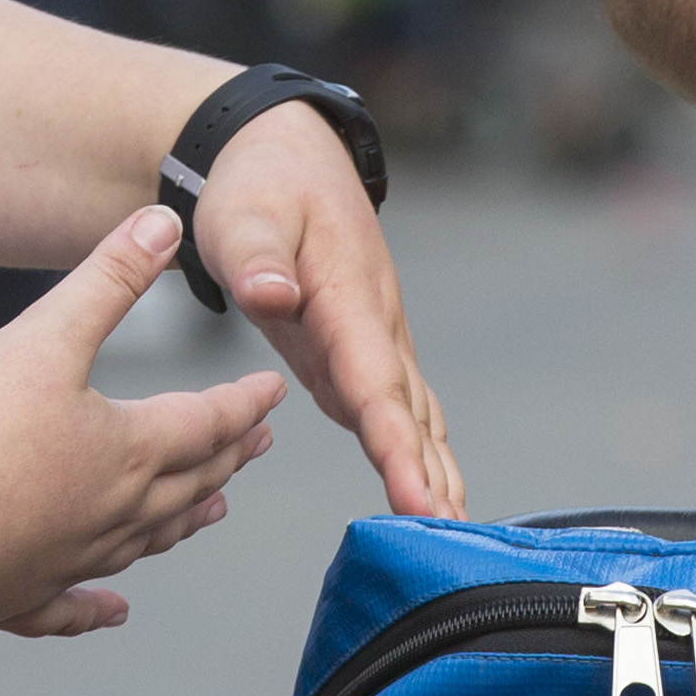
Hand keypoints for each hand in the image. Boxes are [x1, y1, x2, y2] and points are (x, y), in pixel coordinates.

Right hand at [0, 207, 283, 633]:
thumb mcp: (47, 335)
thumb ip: (109, 279)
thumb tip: (166, 223)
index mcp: (129, 451)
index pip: (206, 421)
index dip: (242, 403)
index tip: (273, 392)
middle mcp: (112, 515)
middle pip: (187, 484)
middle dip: (225, 459)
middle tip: (255, 445)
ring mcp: (67, 563)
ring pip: (143, 544)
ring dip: (181, 523)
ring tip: (209, 512)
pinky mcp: (17, 597)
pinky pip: (70, 607)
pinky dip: (96, 608)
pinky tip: (112, 611)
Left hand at [193, 102, 463, 516]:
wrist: (281, 158)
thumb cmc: (258, 189)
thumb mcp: (242, 214)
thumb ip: (256, 257)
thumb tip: (273, 296)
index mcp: (350, 294)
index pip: (377, 381)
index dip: (398, 445)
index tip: (419, 501)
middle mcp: (376, 322)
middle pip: (410, 408)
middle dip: (431, 473)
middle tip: (449, 537)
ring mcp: (375, 338)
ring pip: (413, 412)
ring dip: (434, 469)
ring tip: (453, 531)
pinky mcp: (362, 350)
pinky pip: (395, 409)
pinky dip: (415, 454)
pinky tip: (425, 496)